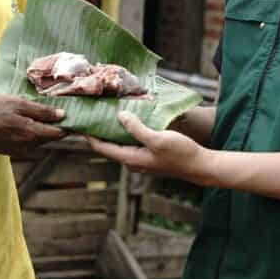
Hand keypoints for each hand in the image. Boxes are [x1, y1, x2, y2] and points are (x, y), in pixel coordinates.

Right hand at [0, 95, 65, 155]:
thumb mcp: (18, 103)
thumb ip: (41, 111)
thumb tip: (62, 115)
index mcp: (32, 134)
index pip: (58, 134)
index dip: (66, 125)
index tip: (69, 115)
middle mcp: (28, 146)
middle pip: (48, 138)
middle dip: (52, 127)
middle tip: (51, 112)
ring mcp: (18, 151)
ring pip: (37, 141)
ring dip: (39, 131)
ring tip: (32, 115)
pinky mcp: (10, 151)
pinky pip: (25, 144)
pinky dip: (27, 134)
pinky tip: (19, 123)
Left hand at [86, 112, 212, 184]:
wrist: (200, 165)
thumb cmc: (180, 153)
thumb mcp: (157, 138)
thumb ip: (137, 128)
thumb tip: (119, 116)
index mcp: (131, 158)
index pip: (102, 147)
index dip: (89, 135)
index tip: (79, 121)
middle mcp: (132, 161)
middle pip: (108, 146)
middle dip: (99, 130)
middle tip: (92, 112)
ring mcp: (141, 159)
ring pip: (120, 143)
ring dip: (114, 130)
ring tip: (108, 113)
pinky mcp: (149, 155)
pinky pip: (131, 142)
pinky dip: (127, 131)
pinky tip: (130, 119)